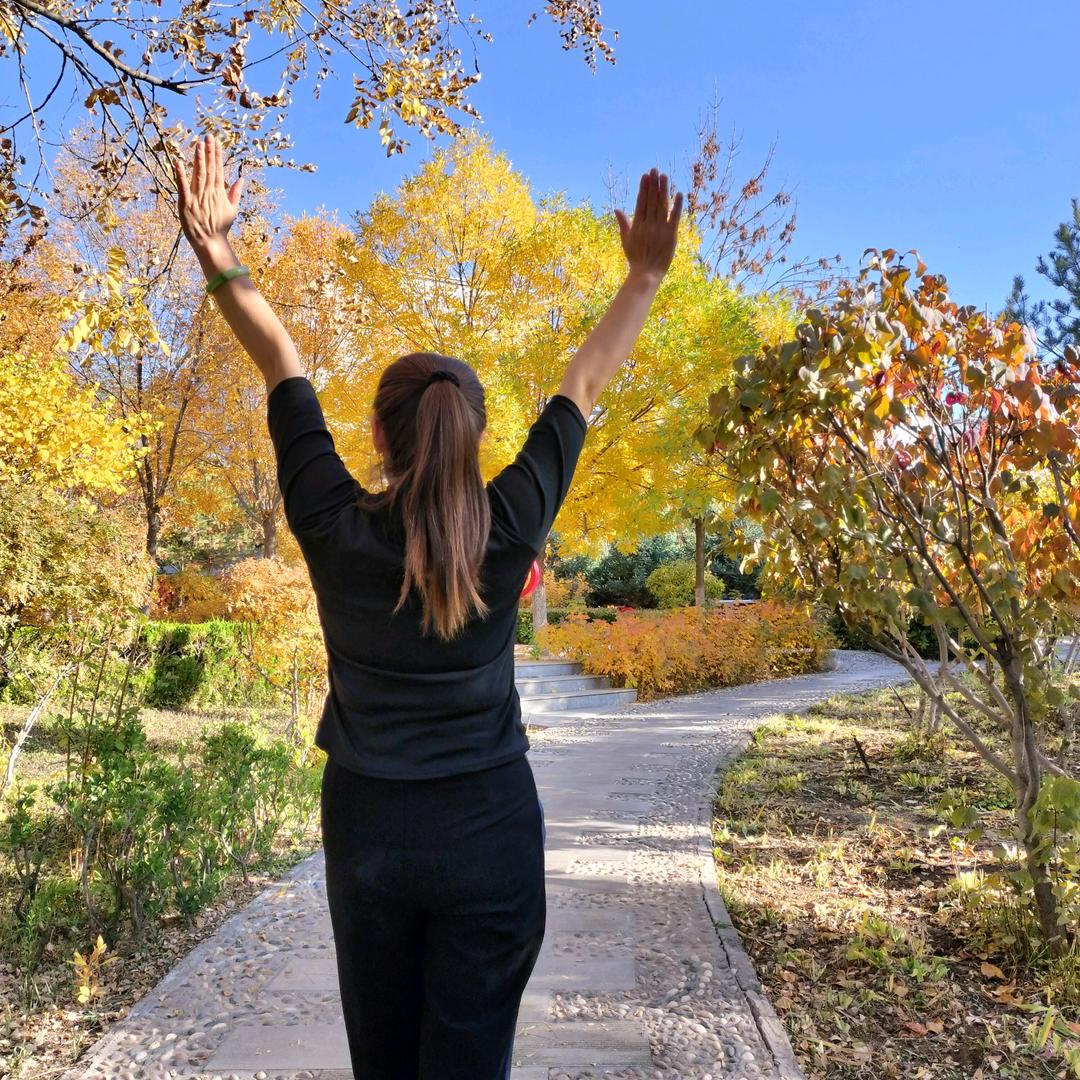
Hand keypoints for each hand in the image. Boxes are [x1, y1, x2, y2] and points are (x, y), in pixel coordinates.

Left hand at [172, 133, 242, 252]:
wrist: (211, 243)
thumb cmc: (220, 227)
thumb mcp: (232, 210)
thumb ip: (235, 193)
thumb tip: (241, 179)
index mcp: (219, 194)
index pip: (219, 170)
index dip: (217, 155)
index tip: (216, 142)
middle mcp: (209, 194)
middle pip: (209, 169)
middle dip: (209, 152)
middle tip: (208, 137)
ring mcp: (197, 198)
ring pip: (198, 175)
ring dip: (198, 159)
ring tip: (198, 144)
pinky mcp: (186, 204)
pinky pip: (183, 187)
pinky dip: (180, 175)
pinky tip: (179, 162)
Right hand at [614, 169, 682, 281]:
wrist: (646, 274)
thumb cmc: (635, 258)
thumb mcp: (626, 240)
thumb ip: (623, 223)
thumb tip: (616, 210)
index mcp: (637, 225)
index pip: (641, 202)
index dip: (643, 188)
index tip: (645, 176)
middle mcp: (648, 225)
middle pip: (651, 201)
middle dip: (653, 185)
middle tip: (655, 170)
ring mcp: (659, 229)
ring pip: (662, 206)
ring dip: (663, 190)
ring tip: (665, 176)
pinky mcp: (670, 235)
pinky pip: (674, 218)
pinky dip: (677, 206)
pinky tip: (679, 194)